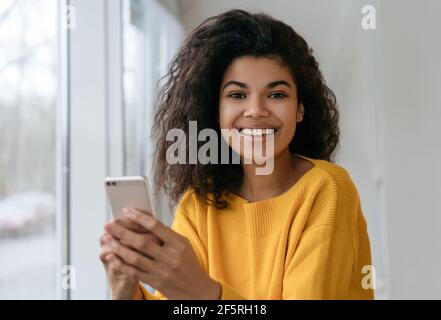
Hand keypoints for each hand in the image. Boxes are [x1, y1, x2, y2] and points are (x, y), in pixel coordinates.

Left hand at [104, 208, 220, 299]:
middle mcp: (170, 256)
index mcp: (178, 243)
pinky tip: (112, 256)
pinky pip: (134, 272)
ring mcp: (162, 271)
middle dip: (122, 232)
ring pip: (135, 257)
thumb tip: (146, 222)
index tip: (126, 211)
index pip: (155, 226)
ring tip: (107, 239)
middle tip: (109, 225)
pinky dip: (121, 264)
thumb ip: (167, 236)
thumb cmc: (190, 265)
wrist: (198, 291)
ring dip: (118, 247)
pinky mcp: (156, 282)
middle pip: (141, 241)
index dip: (139, 217)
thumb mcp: (184, 246)